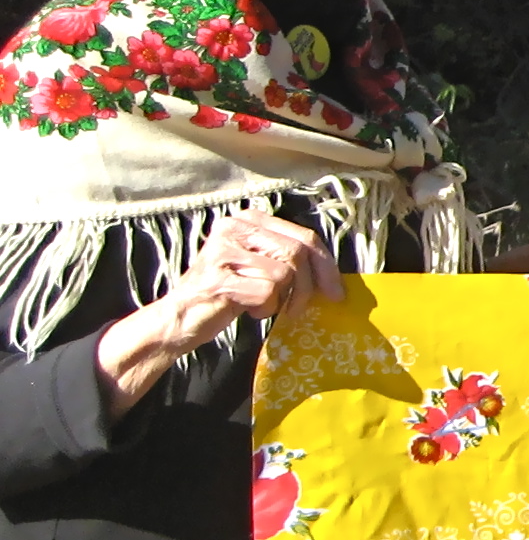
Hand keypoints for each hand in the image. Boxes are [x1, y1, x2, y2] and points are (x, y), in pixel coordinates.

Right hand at [94, 205, 341, 415]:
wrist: (181, 319)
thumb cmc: (228, 294)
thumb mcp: (260, 268)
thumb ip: (289, 260)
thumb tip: (333, 276)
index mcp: (248, 220)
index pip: (304, 236)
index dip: (326, 265)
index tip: (336, 291)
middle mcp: (234, 227)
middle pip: (298, 252)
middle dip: (311, 286)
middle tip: (303, 308)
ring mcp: (223, 251)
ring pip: (284, 273)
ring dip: (282, 299)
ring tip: (262, 305)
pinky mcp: (218, 277)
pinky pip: (267, 292)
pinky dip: (265, 308)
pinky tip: (247, 310)